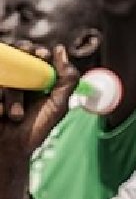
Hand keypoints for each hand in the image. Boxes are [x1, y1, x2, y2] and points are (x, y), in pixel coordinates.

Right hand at [0, 46, 77, 175]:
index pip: (34, 54)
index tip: (44, 55)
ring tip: (16, 116)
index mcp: (34, 77)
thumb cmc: (36, 128)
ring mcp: (1, 85)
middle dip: (23, 60)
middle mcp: (15, 77)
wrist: (11, 150)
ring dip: (12, 96)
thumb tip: (60, 49)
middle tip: (28, 66)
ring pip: (5, 77)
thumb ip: (66, 80)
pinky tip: (1, 114)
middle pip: (16, 57)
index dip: (38, 51)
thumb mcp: (57, 106)